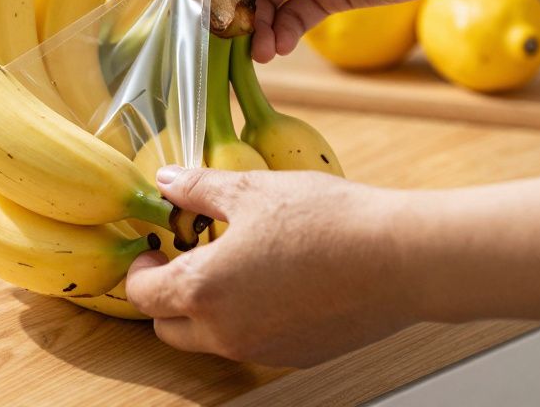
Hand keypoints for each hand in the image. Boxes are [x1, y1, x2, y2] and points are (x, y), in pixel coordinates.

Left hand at [126, 166, 413, 366]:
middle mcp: (225, 331)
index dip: (141, 269)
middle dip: (166, 296)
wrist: (398, 259)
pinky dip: (246, 321)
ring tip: (231, 266)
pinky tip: (271, 283)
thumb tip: (166, 181)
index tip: (155, 249)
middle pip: (168, 327)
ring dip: (205, 311)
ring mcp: (261, 350)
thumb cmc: (326, 221)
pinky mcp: (295, 356)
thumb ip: (198, 188)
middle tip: (184, 260)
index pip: (142, 294)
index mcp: (202, 289)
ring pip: (209, 340)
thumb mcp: (250, 190)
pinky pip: (251, 344)